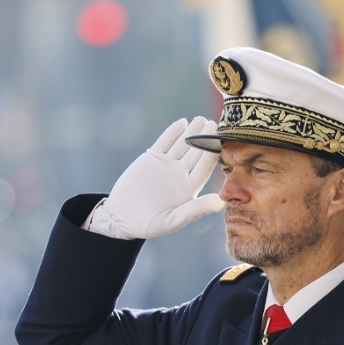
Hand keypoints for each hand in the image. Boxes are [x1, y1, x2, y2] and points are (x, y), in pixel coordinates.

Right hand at [92, 117, 223, 238]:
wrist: (122, 217)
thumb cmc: (150, 224)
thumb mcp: (173, 219)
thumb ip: (195, 210)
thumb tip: (220, 202)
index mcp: (190, 187)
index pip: (204, 167)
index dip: (212, 154)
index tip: (220, 142)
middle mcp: (181, 173)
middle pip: (196, 152)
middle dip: (204, 138)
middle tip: (213, 123)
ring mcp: (167, 164)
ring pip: (182, 144)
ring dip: (191, 132)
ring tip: (200, 120)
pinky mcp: (152, 158)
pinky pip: (164, 142)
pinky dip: (172, 133)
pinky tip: (181, 123)